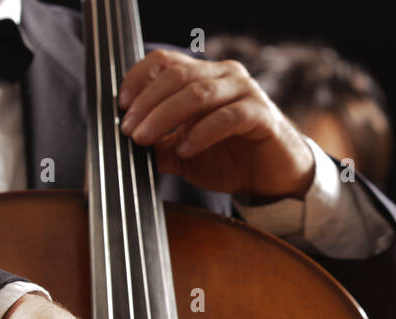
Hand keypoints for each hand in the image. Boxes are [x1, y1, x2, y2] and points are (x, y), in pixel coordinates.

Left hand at [118, 49, 314, 199]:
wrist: (274, 180)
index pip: (165, 61)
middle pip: (177, 76)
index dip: (139, 79)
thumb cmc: (232, 160)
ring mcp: (246, 92)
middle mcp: (225, 75)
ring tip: (146, 139)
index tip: (121, 105)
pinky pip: (226, 117)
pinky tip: (185, 149)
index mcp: (205, 77)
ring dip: (165, 116)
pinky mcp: (262, 115)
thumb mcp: (184, 155)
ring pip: (198, 93)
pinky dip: (201, 133)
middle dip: (147, 103)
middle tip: (129, 130)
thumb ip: (159, 146)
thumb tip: (125, 148)